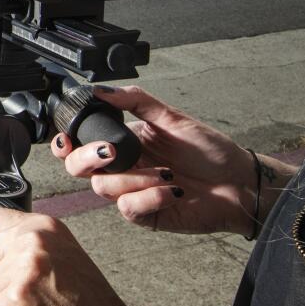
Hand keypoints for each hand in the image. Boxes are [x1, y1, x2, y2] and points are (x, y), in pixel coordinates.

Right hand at [52, 85, 289, 235]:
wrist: (239, 181)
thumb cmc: (209, 150)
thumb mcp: (171, 117)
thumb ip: (135, 100)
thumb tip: (100, 89)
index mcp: (123, 143)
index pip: (80, 145)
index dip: (65, 144)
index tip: (67, 139)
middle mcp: (123, 169)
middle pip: (79, 169)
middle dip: (87, 159)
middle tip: (111, 151)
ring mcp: (133, 193)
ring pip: (103, 189)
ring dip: (134, 178)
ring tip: (166, 173)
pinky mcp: (146, 215)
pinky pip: (129, 208)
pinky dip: (150, 197)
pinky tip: (172, 191)